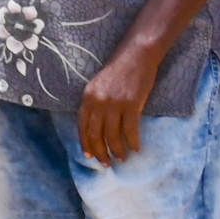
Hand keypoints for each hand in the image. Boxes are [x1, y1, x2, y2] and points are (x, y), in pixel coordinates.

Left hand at [75, 43, 160, 166]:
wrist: (136, 54)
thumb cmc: (119, 70)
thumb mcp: (99, 85)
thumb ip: (95, 103)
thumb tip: (98, 127)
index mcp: (87, 97)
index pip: (82, 126)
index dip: (86, 143)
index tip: (89, 156)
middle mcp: (98, 102)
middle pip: (96, 134)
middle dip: (101, 152)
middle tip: (107, 164)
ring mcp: (114, 103)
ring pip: (113, 135)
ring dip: (118, 150)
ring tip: (122, 159)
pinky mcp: (131, 104)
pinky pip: (131, 130)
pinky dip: (133, 142)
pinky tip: (137, 148)